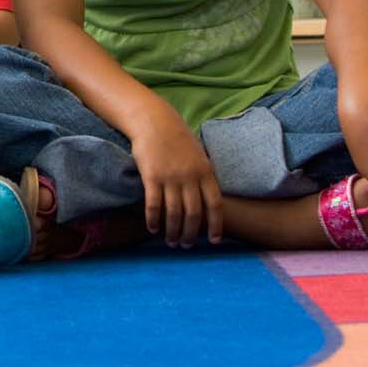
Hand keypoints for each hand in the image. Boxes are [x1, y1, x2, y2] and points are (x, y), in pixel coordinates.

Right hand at [131, 109, 222, 247]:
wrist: (154, 121)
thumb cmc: (177, 139)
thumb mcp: (198, 155)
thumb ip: (204, 176)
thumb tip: (209, 199)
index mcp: (205, 172)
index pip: (215, 205)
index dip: (215, 225)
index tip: (214, 240)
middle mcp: (190, 177)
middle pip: (194, 214)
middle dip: (191, 233)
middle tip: (186, 245)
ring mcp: (170, 178)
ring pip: (174, 213)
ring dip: (173, 231)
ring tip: (171, 241)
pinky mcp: (151, 177)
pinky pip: (154, 204)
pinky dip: (153, 219)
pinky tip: (152, 228)